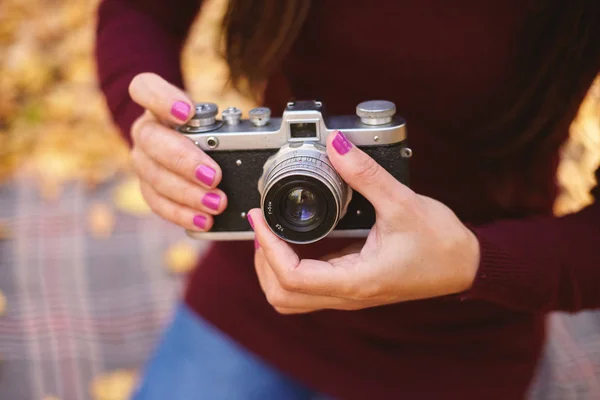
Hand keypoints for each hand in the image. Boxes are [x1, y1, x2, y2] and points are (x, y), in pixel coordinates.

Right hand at [128, 73, 226, 230]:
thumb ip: (231, 123)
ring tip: (217, 203)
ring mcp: (143, 160)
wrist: (184, 147)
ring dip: (187, 193)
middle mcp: (146, 130)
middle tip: (214, 175)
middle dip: (184, 160)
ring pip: (153, 176)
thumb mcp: (214, 119)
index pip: (144, 88)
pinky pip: (157, 202)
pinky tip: (203, 220)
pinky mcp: (148, 186)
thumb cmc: (203, 130)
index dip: (161, 99)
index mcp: (157, 104)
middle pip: (151, 140)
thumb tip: (281, 133)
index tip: (187, 112)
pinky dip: (181, 213)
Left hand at [248, 130, 479, 313]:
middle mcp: (347, 294)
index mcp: (356, 280)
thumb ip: (366, 173)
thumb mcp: (402, 203)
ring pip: (291, 297)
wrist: (465, 265)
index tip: (260, 218)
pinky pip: (308, 286)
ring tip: (271, 234)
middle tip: (263, 227)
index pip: (291, 277)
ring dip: (272, 269)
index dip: (267, 247)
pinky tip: (293, 239)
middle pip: (282, 297)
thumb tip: (337, 145)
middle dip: (263, 263)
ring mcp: (348, 293)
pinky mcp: (351, 285)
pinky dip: (289, 265)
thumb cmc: (441, 243)